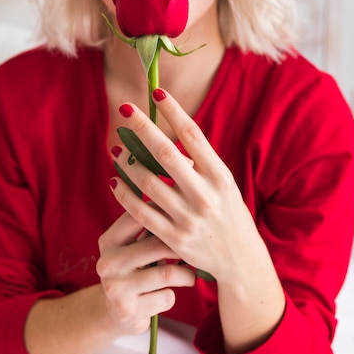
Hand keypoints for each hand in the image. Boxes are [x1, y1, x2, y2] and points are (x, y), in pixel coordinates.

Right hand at [96, 211, 194, 336]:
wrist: (116, 314)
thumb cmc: (135, 271)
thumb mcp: (133, 248)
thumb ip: (148, 228)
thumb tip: (180, 196)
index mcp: (108, 241)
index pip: (138, 217)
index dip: (165, 214)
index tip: (184, 218)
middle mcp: (107, 262)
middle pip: (157, 244)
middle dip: (182, 248)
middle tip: (196, 250)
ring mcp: (115, 288)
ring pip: (167, 273)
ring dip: (186, 274)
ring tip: (191, 275)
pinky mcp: (128, 310)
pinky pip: (166, 297)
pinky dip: (173, 296)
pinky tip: (170, 294)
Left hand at [110, 89, 256, 283]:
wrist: (240, 261)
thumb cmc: (228, 213)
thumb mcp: (223, 184)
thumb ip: (200, 162)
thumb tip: (168, 131)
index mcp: (220, 176)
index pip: (193, 135)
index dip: (174, 111)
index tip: (157, 92)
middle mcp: (205, 195)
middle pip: (166, 153)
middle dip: (142, 127)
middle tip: (124, 108)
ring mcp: (188, 218)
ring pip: (148, 182)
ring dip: (127, 161)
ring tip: (114, 146)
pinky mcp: (173, 238)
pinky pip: (140, 212)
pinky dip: (123, 194)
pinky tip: (114, 179)